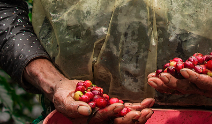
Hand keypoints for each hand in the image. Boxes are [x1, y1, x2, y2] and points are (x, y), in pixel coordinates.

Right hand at [24, 59, 154, 122]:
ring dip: (138, 113)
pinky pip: (127, 109)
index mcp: (88, 122)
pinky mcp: (113, 108)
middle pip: (118, 122)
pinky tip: (148, 102)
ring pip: (125, 117)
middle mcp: (100, 121)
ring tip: (150, 107)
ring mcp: (108, 115)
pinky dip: (137, 106)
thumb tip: (86, 111)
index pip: (102, 120)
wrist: (66, 91)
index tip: (120, 106)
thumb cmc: (62, 97)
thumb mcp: (64, 101)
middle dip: (132, 118)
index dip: (111, 114)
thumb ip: (74, 107)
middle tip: (143, 112)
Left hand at [146, 32, 211, 97]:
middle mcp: (206, 89)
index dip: (192, 77)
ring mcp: (198, 86)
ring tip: (151, 79)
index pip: (202, 83)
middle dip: (172, 82)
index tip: (183, 70)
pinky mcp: (193, 81)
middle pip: (186, 88)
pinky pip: (178, 82)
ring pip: (179, 87)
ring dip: (164, 83)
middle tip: (160, 76)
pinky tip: (155, 75)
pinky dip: (167, 79)